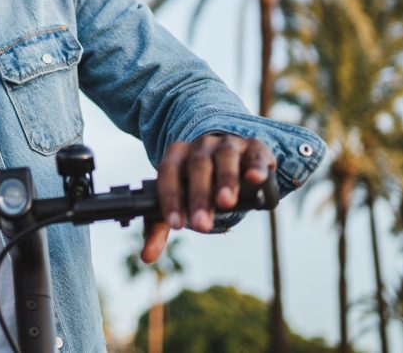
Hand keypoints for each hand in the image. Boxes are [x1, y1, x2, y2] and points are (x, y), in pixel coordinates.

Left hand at [140, 134, 275, 263]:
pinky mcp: (255, 149)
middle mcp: (202, 145)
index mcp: (177, 155)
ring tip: (226, 203)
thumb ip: (160, 227)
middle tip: (201, 225)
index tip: (176, 225)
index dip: (170, 197)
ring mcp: (229, 144)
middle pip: (197, 166)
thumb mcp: (179, 202)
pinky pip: (255, 156)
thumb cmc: (197, 185)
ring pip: (225, 157)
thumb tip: (146, 257)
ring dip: (225, 180)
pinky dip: (256, 166)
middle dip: (199, 196)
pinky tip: (255, 179)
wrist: (230, 160)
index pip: (168, 172)